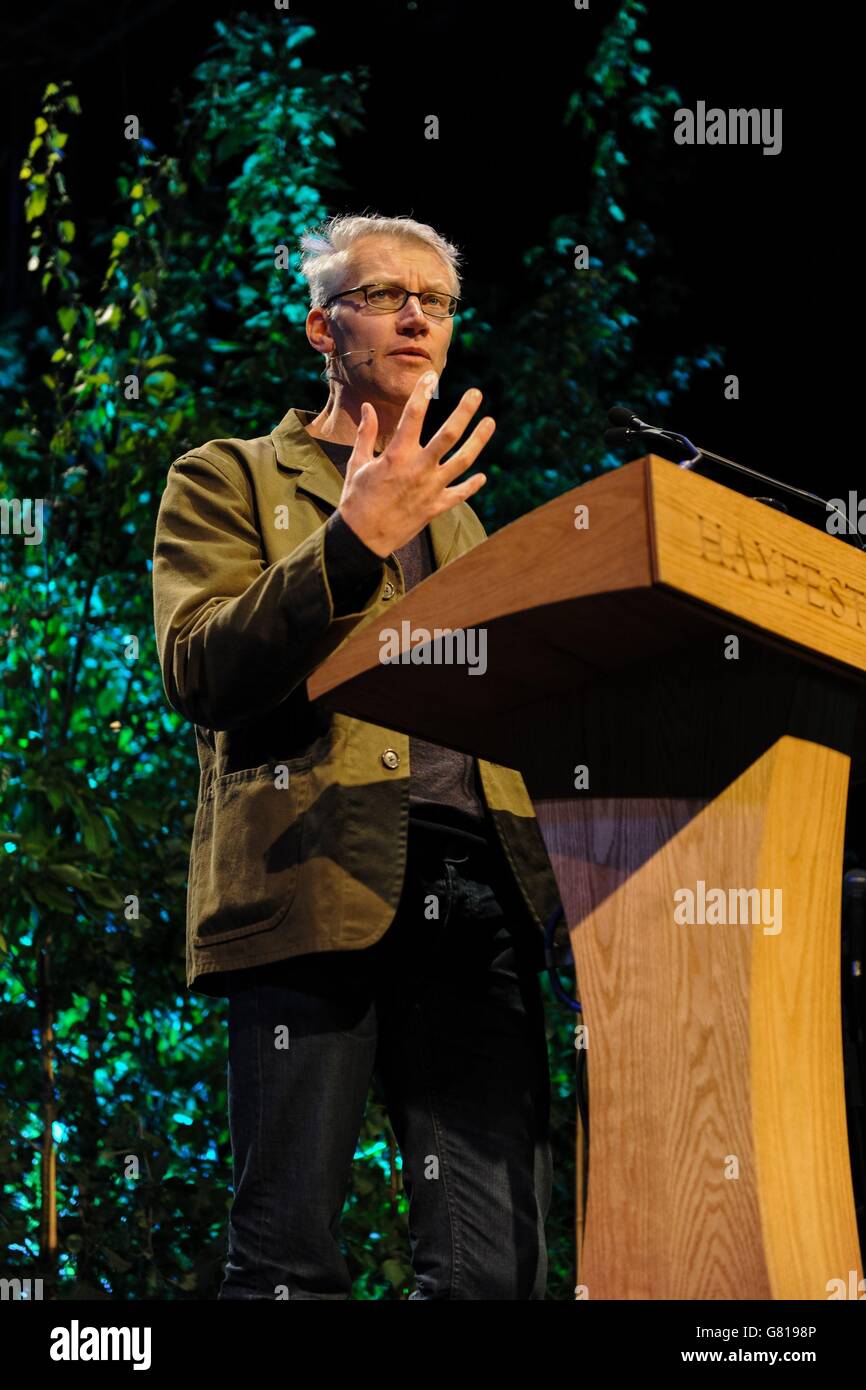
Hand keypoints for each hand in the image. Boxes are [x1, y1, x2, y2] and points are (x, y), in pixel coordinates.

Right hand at [337, 372, 494, 557]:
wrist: (362, 538)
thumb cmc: (357, 499)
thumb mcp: (358, 464)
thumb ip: (366, 434)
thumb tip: (367, 407)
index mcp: (396, 455)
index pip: (413, 415)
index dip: (422, 392)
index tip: (430, 376)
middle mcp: (417, 469)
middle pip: (449, 435)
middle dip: (464, 412)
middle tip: (476, 394)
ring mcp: (430, 489)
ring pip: (462, 461)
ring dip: (479, 440)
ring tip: (490, 422)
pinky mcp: (436, 507)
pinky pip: (460, 494)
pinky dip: (472, 485)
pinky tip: (482, 476)